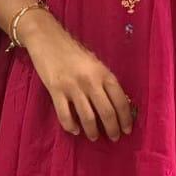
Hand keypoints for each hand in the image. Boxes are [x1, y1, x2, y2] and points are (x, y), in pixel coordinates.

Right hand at [22, 14, 134, 141]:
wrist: (47, 38)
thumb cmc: (73, 51)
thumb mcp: (94, 64)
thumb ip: (103, 81)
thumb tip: (115, 103)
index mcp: (103, 73)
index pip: (120, 100)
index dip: (126, 117)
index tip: (127, 129)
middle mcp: (91, 81)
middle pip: (106, 112)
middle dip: (113, 129)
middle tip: (114, 138)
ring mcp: (73, 87)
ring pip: (88, 118)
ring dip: (93, 132)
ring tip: (94, 137)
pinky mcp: (56, 91)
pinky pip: (65, 116)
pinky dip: (71, 126)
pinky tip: (75, 130)